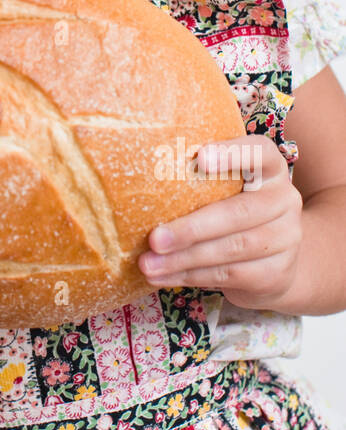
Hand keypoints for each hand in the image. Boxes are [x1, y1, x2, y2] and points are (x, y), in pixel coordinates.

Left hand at [137, 135, 302, 309]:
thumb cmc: (234, 211)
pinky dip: (191, 276)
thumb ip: (201, 177)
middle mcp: (284, 200)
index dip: (232, 154)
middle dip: (191, 228)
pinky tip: (164, 276)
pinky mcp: (276, 272)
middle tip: (154, 238)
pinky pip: (230, 275)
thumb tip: (142, 167)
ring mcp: (286, 238)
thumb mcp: (227, 188)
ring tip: (149, 264)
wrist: (274, 260)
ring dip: (184, 258)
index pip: (258, 152)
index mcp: (269, 169)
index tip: (201, 157)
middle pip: (238, 213)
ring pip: (231, 249)